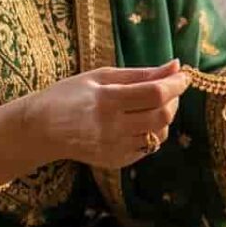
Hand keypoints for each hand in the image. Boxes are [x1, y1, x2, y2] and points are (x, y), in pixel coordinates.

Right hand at [28, 60, 191, 169]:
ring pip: (159, 133)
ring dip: (164, 117)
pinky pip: (147, 147)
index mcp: (107, 100)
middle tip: (169, 89)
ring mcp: (114, 147)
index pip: (155, 93)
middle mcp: (112, 127)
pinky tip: (138, 121)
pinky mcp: (116, 161)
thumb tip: (175, 66)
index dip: (176, 84)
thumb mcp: (102, 76)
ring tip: (153, 104)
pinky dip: (151, 132)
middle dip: (174, 100)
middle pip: (162, 115)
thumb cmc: (70, 95)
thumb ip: (141, 73)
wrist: (42, 129)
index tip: (183, 75)